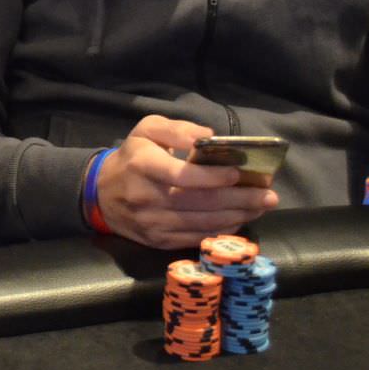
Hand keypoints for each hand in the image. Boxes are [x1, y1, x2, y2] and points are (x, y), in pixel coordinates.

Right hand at [94, 116, 276, 248]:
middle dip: (239, 199)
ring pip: (202, 223)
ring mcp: (151, 222)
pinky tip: (239, 220)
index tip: (238, 174)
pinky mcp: (157, 240)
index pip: (182, 175)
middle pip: (199, 202)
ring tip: (261, 207)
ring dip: (237, 216)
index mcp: (143, 165)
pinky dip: (221, 230)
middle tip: (269, 196)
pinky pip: (195, 238)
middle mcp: (145, 196)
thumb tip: (209, 137)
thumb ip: (177, 129)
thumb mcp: (147, 130)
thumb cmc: (132, 157)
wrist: (100, 194)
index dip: (212, 177)